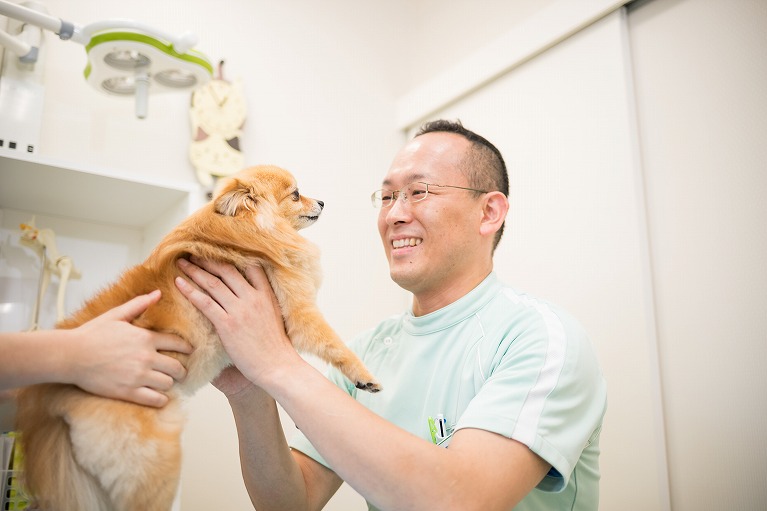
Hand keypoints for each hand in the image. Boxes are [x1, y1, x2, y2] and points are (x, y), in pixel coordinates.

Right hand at [66, 290, 191, 406]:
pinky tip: (159, 396)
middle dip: (180, 370)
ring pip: (169, 384)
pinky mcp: (128, 392)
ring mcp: (138, 376)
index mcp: (146, 338)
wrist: (71, 355)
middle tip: (178, 371)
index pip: (178, 344)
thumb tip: (158, 293)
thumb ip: (139, 304)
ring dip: (169, 383)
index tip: (189, 351)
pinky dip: (161, 399)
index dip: (186, 349)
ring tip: (165, 382)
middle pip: (177, 367)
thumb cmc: (92, 334)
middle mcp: (146, 358)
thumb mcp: (116, 315)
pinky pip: (156, 400)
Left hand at [174, 258, 301, 392]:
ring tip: (181, 263)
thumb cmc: (276, 347)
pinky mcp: (228, 324)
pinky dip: (190, 291)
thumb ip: (261, 302)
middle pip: (227, 271)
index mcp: (266, 294)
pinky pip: (205, 302)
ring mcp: (240, 310)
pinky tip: (179, 283)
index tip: (218, 251)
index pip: (250, 267)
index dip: (232, 257)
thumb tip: (245, 293)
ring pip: (213, 283)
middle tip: (193, 253)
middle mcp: (253, 298)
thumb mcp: (274, 316)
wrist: (278, 366)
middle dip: (208, 260)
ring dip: (195, 271)